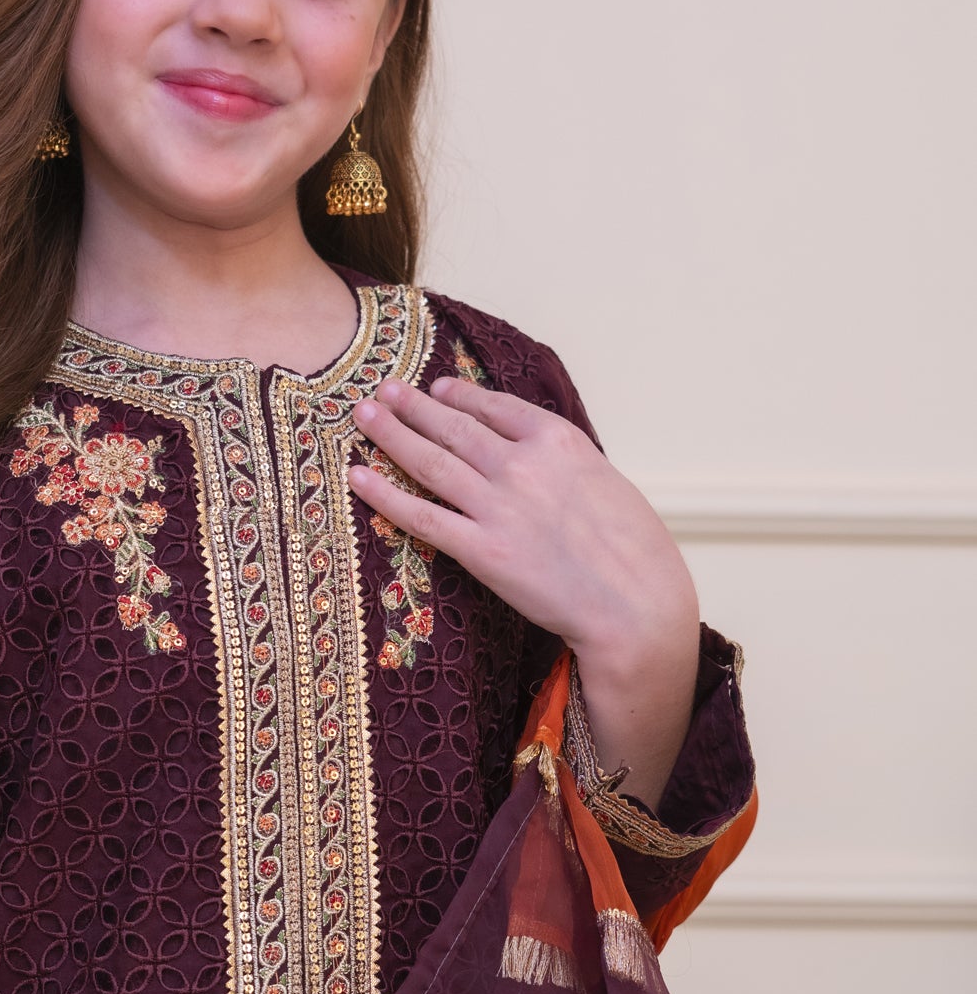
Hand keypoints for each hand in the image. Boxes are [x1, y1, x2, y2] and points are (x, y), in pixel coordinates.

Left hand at [347, 375, 700, 808]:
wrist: (636, 605)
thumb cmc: (636, 553)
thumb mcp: (607, 484)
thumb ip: (567, 466)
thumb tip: (543, 460)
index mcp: (560, 441)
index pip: (498, 407)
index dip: (461, 396)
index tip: (438, 388)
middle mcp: (522, 465)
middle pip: (455, 427)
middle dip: (414, 407)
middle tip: (384, 391)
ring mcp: (498, 506)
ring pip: (430, 461)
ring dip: (391, 433)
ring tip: (364, 415)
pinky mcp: (481, 550)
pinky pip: (421, 515)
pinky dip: (384, 494)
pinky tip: (358, 477)